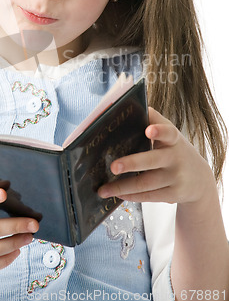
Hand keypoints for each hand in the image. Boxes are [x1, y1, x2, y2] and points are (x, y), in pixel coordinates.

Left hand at [98, 107, 213, 204]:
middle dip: (132, 164)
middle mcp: (176, 158)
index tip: (148, 130)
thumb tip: (129, 104)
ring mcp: (176, 178)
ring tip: (102, 189)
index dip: (159, 131)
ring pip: (146, 183)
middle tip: (113, 166)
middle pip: (152, 161)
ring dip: (122, 187)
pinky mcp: (174, 194)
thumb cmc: (174, 149)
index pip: (168, 132)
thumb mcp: (169, 134)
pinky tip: (117, 194)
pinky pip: (149, 196)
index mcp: (173, 139)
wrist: (199, 178)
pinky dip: (132, 196)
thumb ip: (153, 119)